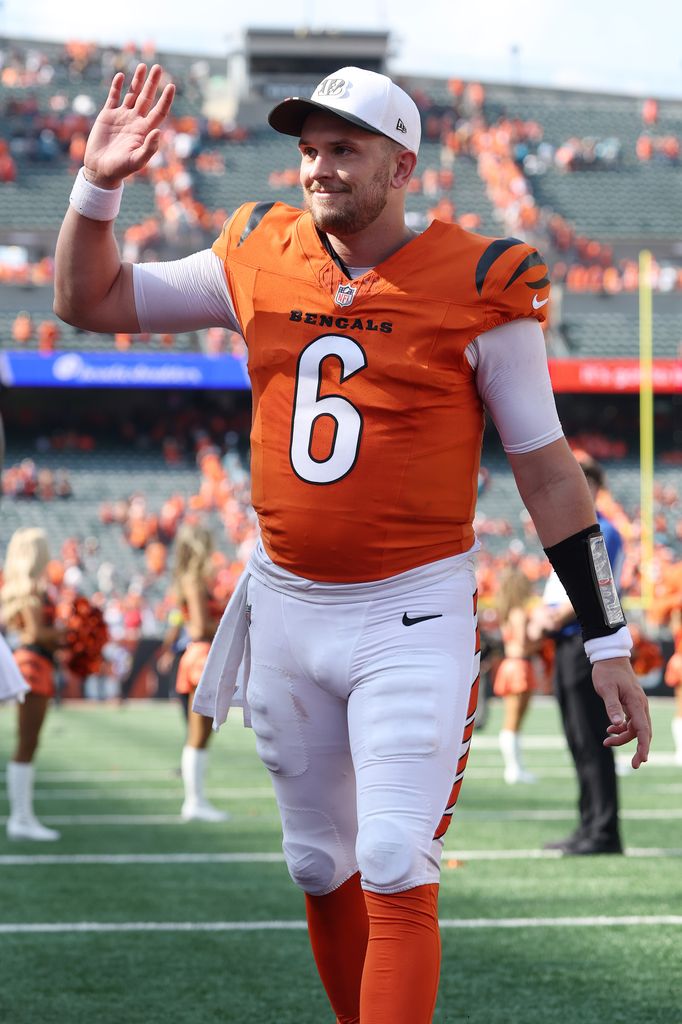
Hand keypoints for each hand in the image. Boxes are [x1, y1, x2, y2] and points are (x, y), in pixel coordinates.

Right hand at [83, 63, 174, 187]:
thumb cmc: (120, 169)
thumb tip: (158, 131)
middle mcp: (135, 121)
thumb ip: (149, 148)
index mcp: (144, 131)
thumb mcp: (136, 161)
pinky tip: (121, 76)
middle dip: (152, 83)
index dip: (165, 100)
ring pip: (132, 94)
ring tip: (143, 66)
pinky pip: (113, 97)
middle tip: (158, 67)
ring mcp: (121, 117)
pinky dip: (117, 86)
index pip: (159, 112)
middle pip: (147, 98)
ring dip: (137, 81)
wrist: (100, 170)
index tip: (171, 86)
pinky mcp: (107, 115)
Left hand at [591, 657, 651, 768]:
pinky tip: (610, 729)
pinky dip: (622, 728)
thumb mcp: (606, 689)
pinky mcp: (631, 704)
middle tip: (633, 765)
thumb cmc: (607, 672)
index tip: (642, 760)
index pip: (643, 729)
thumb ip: (612, 706)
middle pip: (643, 732)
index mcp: (636, 702)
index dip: (643, 746)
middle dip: (639, 748)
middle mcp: (640, 705)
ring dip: (624, 737)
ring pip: (635, 728)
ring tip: (606, 742)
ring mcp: (637, 705)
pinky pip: (631, 721)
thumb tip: (617, 724)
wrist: (610, 658)